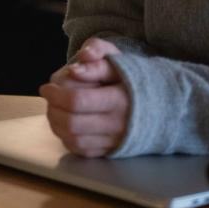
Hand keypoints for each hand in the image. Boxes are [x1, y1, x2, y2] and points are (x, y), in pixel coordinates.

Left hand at [39, 37, 129, 156]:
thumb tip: (75, 69)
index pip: (77, 101)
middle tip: (48, 99)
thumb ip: (97, 56)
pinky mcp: (112, 151)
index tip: (46, 87)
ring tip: (53, 109)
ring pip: (75, 140)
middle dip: (53, 109)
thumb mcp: (117, 59)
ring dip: (56, 125)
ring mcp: (115, 140)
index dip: (56, 94)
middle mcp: (118, 124)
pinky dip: (67, 138)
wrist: (162, 103)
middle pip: (72, 123)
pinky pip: (83, 151)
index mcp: (119, 99)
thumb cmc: (133, 77)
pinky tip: (64, 124)